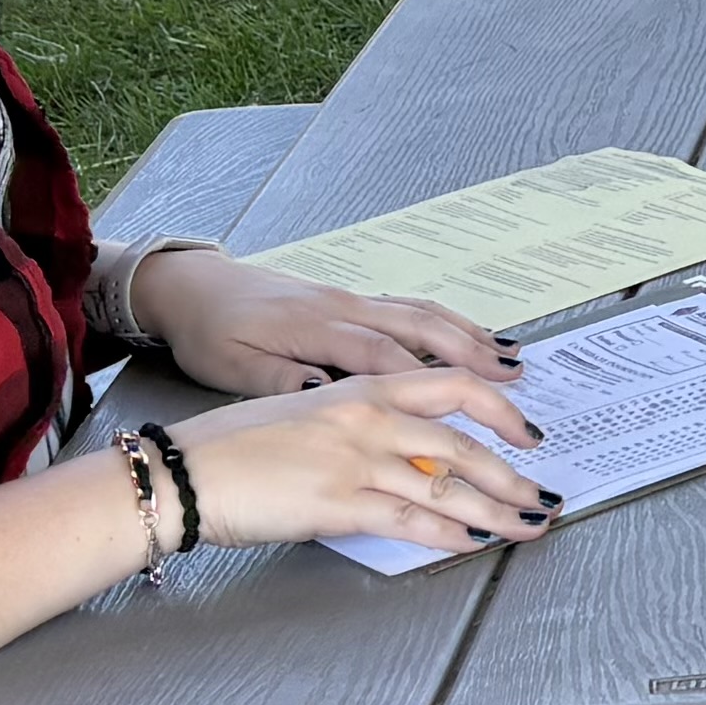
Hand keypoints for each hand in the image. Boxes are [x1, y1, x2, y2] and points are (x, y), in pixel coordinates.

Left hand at [128, 247, 521, 396]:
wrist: (188, 287)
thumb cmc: (208, 332)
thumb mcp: (233, 368)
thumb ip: (284, 381)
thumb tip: (330, 393)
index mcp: (317, 330)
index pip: (387, 361)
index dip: (431, 389)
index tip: (467, 418)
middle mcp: (344, 309)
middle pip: (422, 332)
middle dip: (473, 361)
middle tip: (517, 388)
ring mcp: (349, 301)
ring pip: (422, 315)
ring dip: (470, 338)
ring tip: (512, 362)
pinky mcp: (347, 301)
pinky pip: (409, 309)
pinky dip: (446, 323)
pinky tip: (466, 337)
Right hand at [168, 367, 556, 557]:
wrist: (183, 471)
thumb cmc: (229, 448)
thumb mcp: (303, 417)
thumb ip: (357, 429)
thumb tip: (401, 458)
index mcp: (359, 388)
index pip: (451, 387)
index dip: (499, 410)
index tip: (527, 431)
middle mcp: (365, 416)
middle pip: (462, 444)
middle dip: (512, 476)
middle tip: (542, 495)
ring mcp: (354, 459)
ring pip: (447, 484)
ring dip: (496, 510)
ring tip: (526, 526)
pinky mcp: (339, 502)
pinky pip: (411, 519)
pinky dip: (450, 534)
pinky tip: (474, 542)